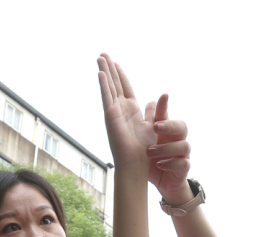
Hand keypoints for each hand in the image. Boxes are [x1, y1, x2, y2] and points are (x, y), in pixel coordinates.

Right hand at [98, 54, 156, 168]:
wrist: (136, 164)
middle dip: (109, 68)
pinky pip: (107, 97)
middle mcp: (120, 109)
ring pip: (109, 87)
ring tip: (100, 56)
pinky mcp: (110, 117)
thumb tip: (156, 100)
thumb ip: (152, 112)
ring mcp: (113, 112)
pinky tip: (101, 73)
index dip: (119, 74)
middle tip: (102, 53)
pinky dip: (104, 85)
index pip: (124, 87)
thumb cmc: (144, 150)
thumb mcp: (152, 125)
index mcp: (130, 110)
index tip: (114, 61)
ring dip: (104, 71)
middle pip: (114, 83)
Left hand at [145, 95, 191, 204]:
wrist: (161, 181)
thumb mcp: (147, 143)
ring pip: (184, 145)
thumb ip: (148, 124)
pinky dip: (171, 163)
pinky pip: (183, 163)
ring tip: (150, 152)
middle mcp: (177, 140)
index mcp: (167, 132)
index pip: (167, 115)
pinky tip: (159, 164)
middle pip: (182, 126)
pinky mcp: (184, 168)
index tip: (163, 95)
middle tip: (156, 127)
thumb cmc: (153, 159)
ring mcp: (183, 154)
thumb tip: (150, 102)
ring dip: (166, 148)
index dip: (165, 105)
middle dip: (170, 125)